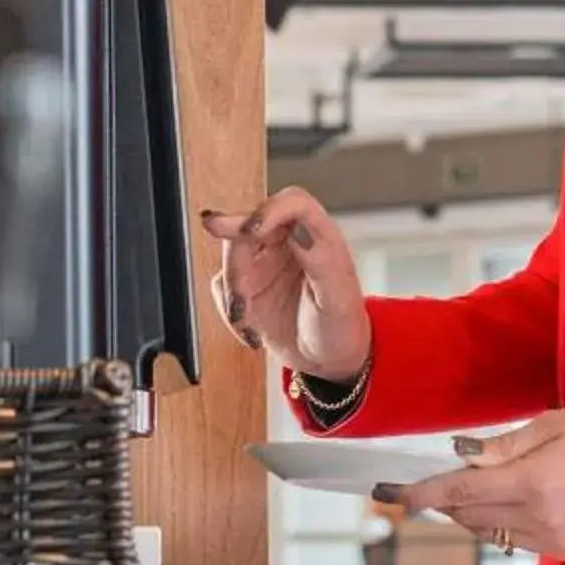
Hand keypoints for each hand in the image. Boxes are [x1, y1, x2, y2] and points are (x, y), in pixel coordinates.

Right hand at [201, 189, 371, 381]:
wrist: (326, 361)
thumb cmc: (341, 327)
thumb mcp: (339, 298)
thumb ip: (322, 260)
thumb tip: (300, 230)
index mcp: (318, 236)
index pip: (292, 203)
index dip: (268, 210)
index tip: (252, 229)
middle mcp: (288, 242)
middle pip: (251, 226)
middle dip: (236, 250)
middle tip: (225, 261)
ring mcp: (264, 262)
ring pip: (230, 255)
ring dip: (233, 289)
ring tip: (247, 319)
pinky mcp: (246, 283)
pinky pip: (222, 285)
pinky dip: (229, 309)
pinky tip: (249, 328)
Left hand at [391, 408, 564, 560]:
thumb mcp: (550, 424)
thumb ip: (501, 447)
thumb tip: (460, 458)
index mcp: (535, 483)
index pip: (462, 492)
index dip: (422, 494)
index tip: (391, 495)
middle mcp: (542, 519)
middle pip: (469, 513)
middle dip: (446, 497)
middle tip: (431, 478)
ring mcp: (554, 541)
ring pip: (488, 529)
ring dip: (473, 509)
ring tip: (481, 482)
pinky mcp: (563, 552)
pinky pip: (514, 538)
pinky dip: (501, 520)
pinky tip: (514, 498)